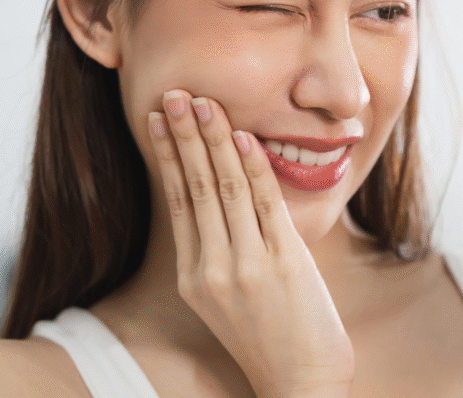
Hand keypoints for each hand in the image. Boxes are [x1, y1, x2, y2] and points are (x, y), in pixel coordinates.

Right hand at [149, 90, 353, 397]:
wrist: (302, 381)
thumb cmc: (273, 336)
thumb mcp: (232, 296)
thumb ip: (224, 251)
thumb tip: (227, 197)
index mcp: (194, 277)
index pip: (176, 201)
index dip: (168, 155)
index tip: (159, 118)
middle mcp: (212, 269)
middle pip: (193, 188)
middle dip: (184, 136)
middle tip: (172, 93)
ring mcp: (245, 267)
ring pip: (224, 190)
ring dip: (214, 141)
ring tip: (204, 102)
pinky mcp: (282, 264)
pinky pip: (263, 205)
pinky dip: (253, 168)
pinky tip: (242, 138)